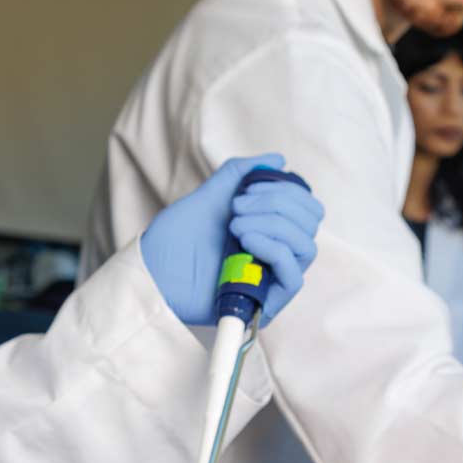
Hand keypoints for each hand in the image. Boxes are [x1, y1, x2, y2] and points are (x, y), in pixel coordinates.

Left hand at [140, 155, 322, 324]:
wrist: (151, 273)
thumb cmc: (174, 240)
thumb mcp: (208, 197)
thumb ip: (240, 174)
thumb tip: (279, 159)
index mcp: (268, 228)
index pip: (307, 206)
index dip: (286, 189)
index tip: (248, 188)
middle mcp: (275, 252)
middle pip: (311, 222)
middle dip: (279, 203)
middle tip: (237, 207)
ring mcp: (272, 278)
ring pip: (307, 245)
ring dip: (274, 224)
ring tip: (235, 225)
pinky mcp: (266, 302)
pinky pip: (294, 276)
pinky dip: (275, 249)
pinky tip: (246, 240)